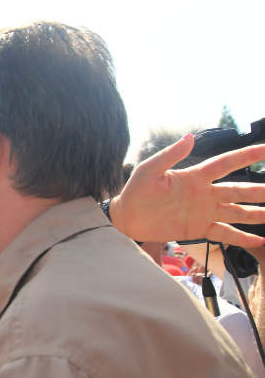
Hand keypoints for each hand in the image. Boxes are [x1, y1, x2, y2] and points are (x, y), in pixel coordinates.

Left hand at [112, 136, 264, 247]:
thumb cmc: (135, 192)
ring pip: (237, 212)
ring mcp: (204, 212)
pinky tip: (259, 241)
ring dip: (257, 213)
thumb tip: (189, 137)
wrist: (126, 219)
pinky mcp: (199, 229)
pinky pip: (224, 233)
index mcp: (195, 177)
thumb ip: (170, 155)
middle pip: (239, 190)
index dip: (247, 155)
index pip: (226, 163)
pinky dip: (241, 238)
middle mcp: (205, 193)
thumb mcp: (149, 171)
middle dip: (260, 190)